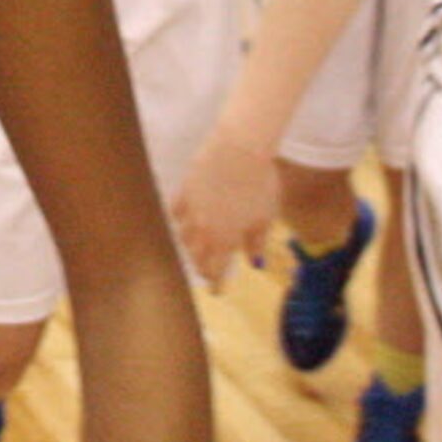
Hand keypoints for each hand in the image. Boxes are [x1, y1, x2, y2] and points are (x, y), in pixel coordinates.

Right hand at [171, 133, 277, 289]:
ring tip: (196, 247)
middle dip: (201, 266)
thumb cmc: (259, 184)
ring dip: (190, 246)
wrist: (238, 151)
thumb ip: (257, 241)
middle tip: (206, 271)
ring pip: (183, 236)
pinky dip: (180, 219)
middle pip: (196, 256)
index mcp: (225, 239)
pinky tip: (183, 219)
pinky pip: (176, 211)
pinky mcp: (184, 190)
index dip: (215, 282)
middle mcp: (203, 229)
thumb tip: (254, 261)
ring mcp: (191, 210)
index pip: (215, 269)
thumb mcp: (265, 216)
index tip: (216, 291)